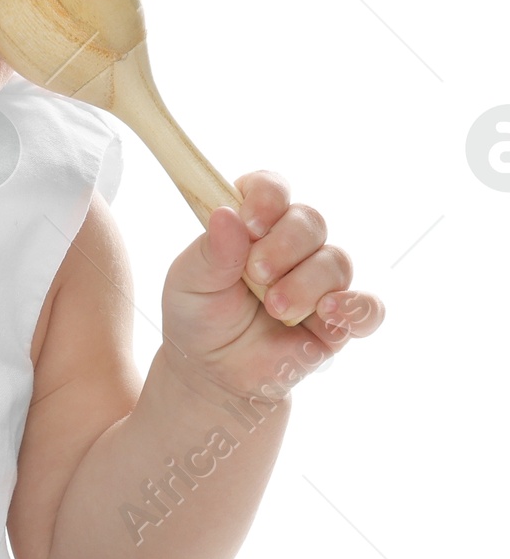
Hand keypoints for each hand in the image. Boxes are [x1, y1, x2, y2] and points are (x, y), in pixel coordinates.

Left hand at [160, 170, 383, 399]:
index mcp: (254, 225)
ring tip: (274, 307)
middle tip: (257, 274)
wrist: (213, 370)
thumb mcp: (190, 283)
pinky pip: (369, 308)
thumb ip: (211, 252)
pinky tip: (328, 311)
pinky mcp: (339, 320)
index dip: (267, 197)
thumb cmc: (200, 316)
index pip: (272, 189)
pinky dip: (356, 307)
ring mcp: (319, 281)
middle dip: (284, 246)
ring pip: (336, 262)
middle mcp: (292, 245)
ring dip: (305, 284)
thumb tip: (226, 214)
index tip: (251, 220)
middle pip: (310, 221)